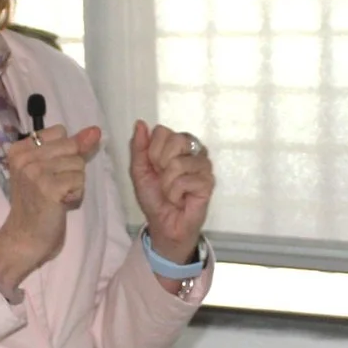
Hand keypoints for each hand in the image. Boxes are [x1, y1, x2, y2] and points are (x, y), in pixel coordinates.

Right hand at [0, 125, 101, 289]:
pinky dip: (76, 195)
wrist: (24, 239)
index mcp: (20, 148)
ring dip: (74, 183)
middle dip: (71, 169)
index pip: (60, 132)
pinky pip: (79, 180)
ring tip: (56, 197)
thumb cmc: (37, 205)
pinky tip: (61, 204)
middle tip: (53, 188)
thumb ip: (72, 147)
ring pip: (78, 164)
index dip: (63, 153)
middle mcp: (24, 157)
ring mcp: (35, 172)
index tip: (48, 173)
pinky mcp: (48, 188)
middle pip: (72, 146)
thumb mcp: (49, 170)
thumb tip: (95, 130)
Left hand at [130, 122, 214, 265]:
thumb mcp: (139, 171)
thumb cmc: (154, 197)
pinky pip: (185, 181)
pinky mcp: (209, 182)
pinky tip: (181, 199)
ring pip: (179, 163)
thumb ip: (138, 147)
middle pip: (176, 139)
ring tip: (172, 192)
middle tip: (163, 178)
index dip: (152, 150)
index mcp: (176, 144)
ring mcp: (203, 165)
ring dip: (167, 183)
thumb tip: (140, 123)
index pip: (162, 131)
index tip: (154, 167)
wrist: (164, 224)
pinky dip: (175, 194)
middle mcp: (193, 150)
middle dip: (161, 163)